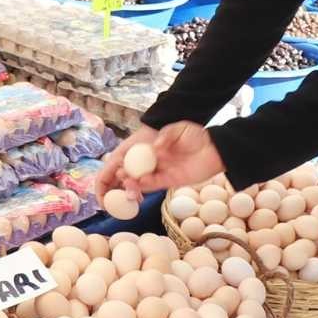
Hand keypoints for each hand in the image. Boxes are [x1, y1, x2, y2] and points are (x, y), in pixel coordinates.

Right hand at [100, 121, 226, 199]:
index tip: (104, 181)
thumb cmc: (194, 135)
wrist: (213, 147)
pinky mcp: (167, 181)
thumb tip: (156, 148)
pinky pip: (152, 186)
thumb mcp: (178, 128)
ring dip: (129, 187)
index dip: (108, 173)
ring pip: (136, 182)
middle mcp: (146, 161)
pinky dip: (144, 188)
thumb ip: (167, 136)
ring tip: (127, 188)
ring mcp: (156, 171)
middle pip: (124, 175)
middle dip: (116, 184)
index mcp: (143, 148)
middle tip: (114, 186)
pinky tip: (138, 188)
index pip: (119, 161)